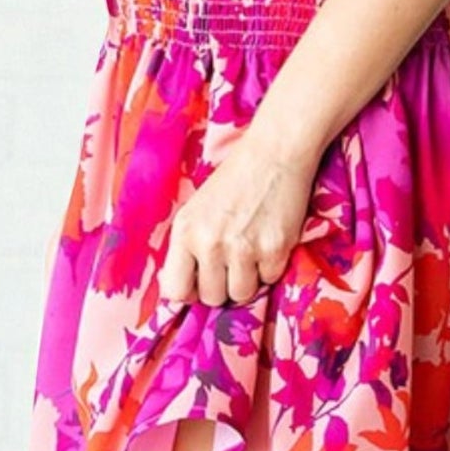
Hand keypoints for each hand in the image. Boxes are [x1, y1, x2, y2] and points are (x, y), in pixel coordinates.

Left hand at [160, 129, 320, 307]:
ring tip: (251, 250)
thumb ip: (188, 246)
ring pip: (241, 294)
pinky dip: (272, 266)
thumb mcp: (197, 209)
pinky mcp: (274, 249)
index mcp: (185, 231)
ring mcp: (242, 248)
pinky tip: (269, 240)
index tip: (201, 280)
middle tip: (233, 260)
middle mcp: (209, 243)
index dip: (190, 290)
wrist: (274, 153)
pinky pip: (270, 279)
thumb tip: (184, 290)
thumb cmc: (234, 180)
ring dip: (248, 279)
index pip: (175, 290)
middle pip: (211, 298)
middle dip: (223, 285)